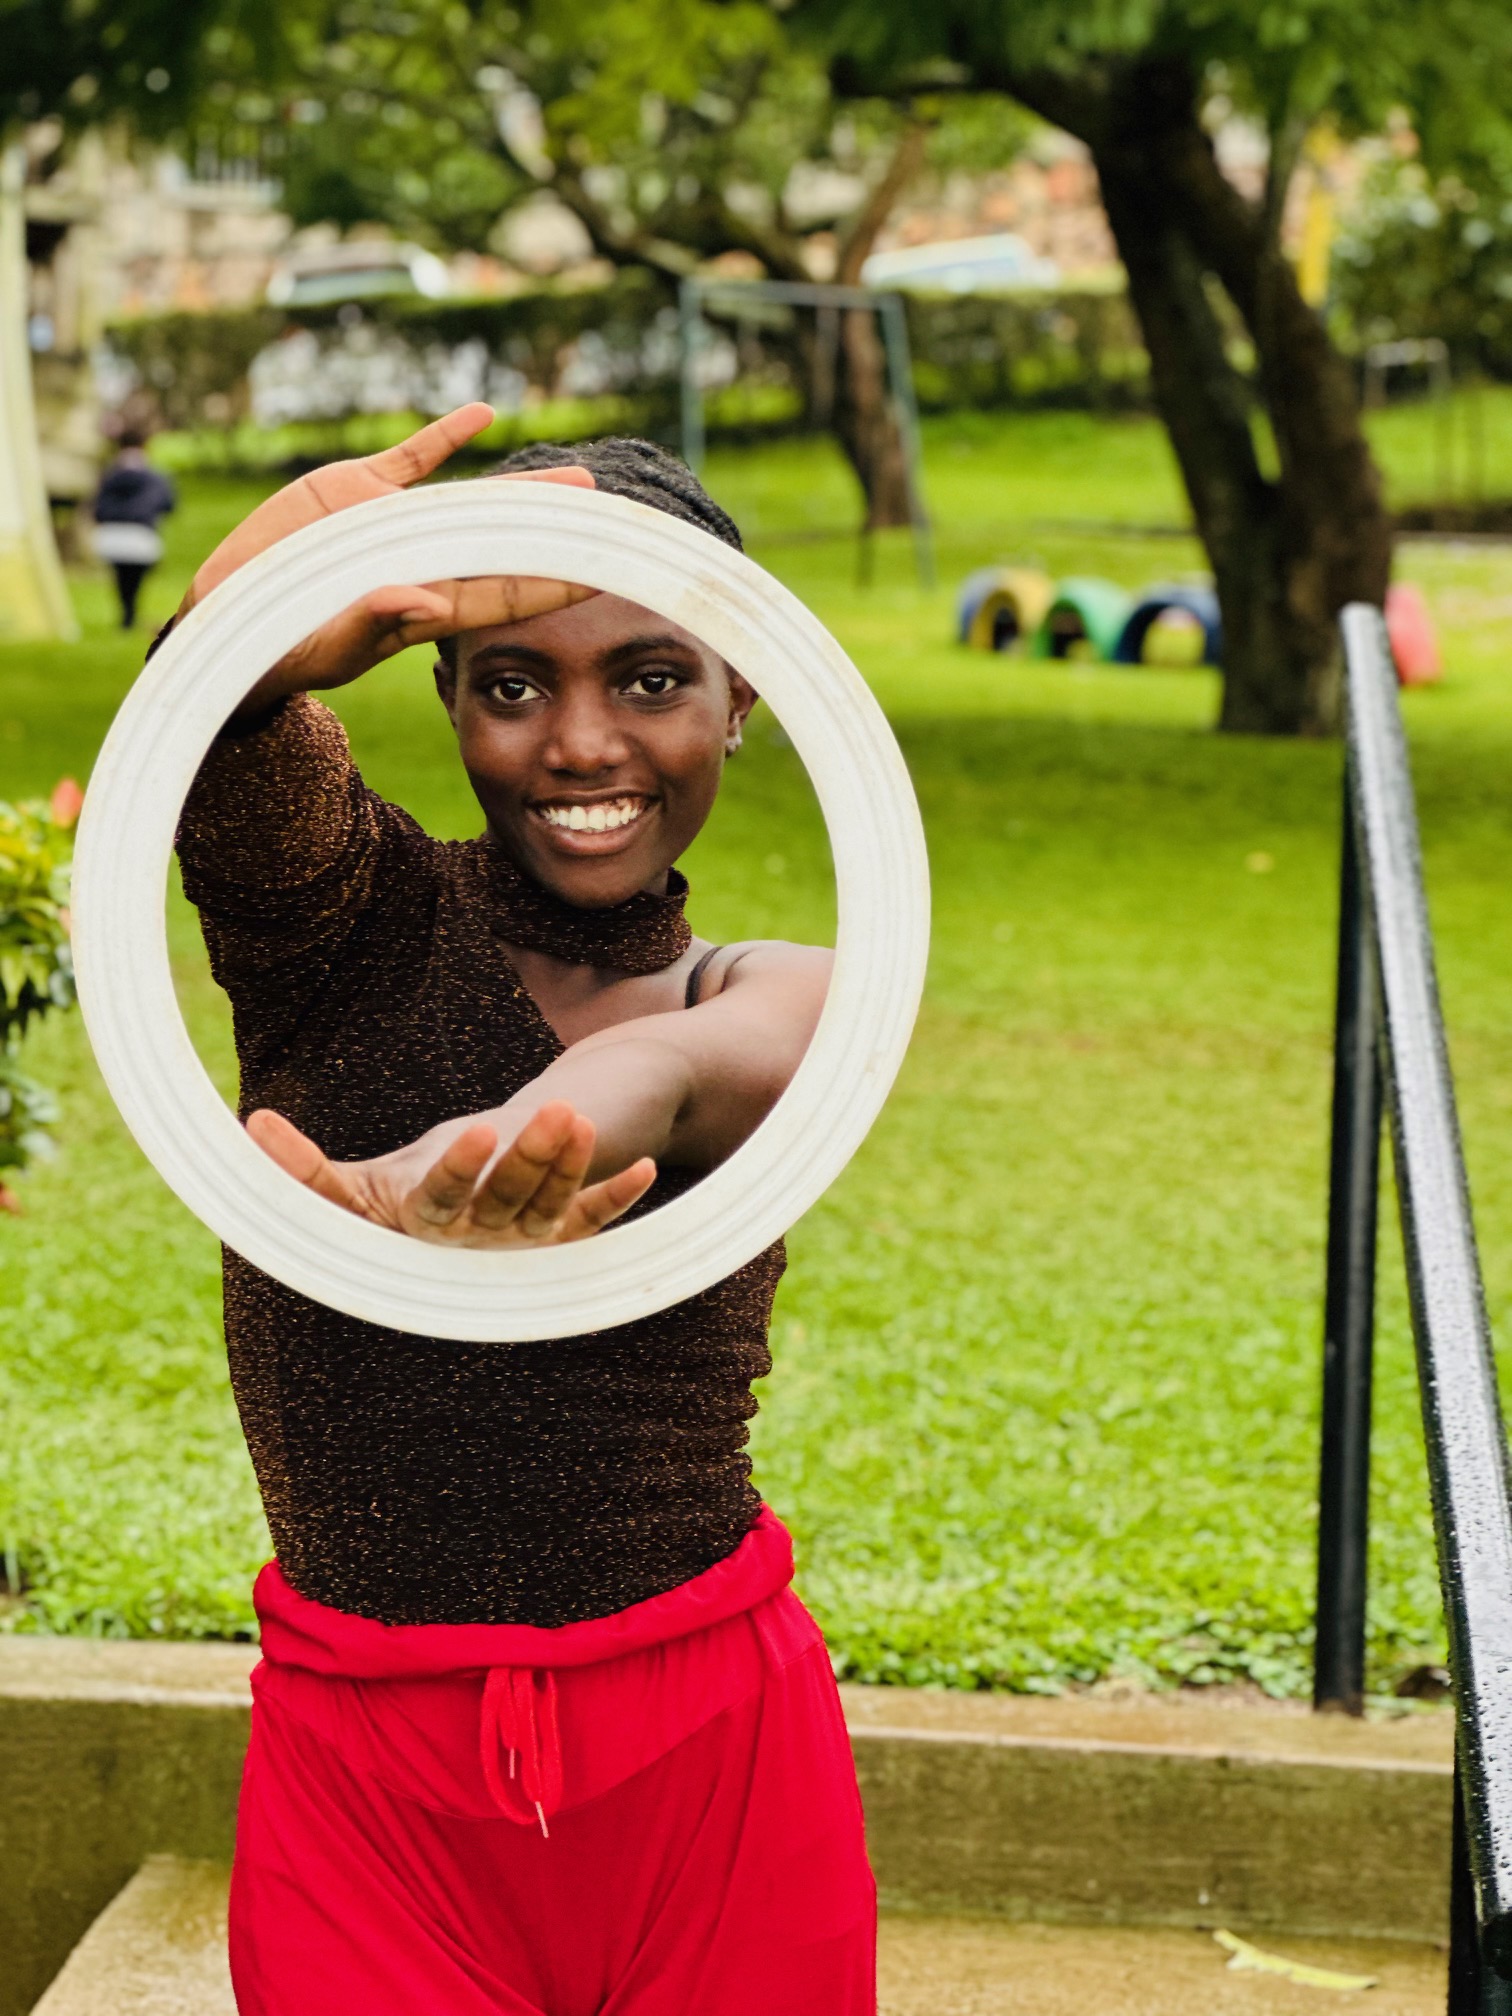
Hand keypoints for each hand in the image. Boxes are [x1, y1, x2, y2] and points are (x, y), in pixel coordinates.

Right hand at [178, 402, 597, 713]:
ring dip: (522, 490)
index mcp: (425, 604)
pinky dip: (446, 436)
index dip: (554, 583)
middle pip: (507, 543)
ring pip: (475, 501)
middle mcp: (422, 561)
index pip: (505, 594)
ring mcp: (393, 523)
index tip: (602, 574)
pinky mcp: (358, 489)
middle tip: (607, 516)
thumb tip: (424, 603)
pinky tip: (484, 414)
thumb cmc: (280, 645)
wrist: (228, 611)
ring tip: (575, 479)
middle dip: (556, 533)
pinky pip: (414, 457)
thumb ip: (373, 621)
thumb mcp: (326, 641)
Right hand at [246, 1101, 655, 1249]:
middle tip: (559, 1112)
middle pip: (509, 1200)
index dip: (460, 1170)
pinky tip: (647, 1167)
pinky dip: (618, 1197)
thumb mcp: (357, 1187)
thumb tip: (252, 1128)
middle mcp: (482, 1237)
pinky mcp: (565, 1232)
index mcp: (430, 1222)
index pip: (444, 1199)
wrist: (459, 1229)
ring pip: (553, 1205)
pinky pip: (596, 1220)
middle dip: (533, 1158)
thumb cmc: (402, 1197)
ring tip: (583, 1117)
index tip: (476, 1131)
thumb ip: (306, 1170)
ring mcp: (526, 1237)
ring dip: (572, 1166)